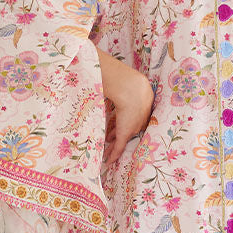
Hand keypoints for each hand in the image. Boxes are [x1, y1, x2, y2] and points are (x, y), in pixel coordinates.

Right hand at [98, 48, 154, 163]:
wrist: (132, 89)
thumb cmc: (124, 80)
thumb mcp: (119, 79)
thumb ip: (109, 78)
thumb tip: (94, 69)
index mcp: (138, 103)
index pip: (130, 115)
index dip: (122, 120)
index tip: (114, 124)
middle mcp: (137, 117)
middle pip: (128, 128)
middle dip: (118, 133)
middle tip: (109, 138)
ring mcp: (132, 126)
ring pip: (122, 138)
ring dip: (114, 145)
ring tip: (107, 151)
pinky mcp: (125, 134)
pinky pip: (119, 147)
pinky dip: (114, 155)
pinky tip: (109, 162)